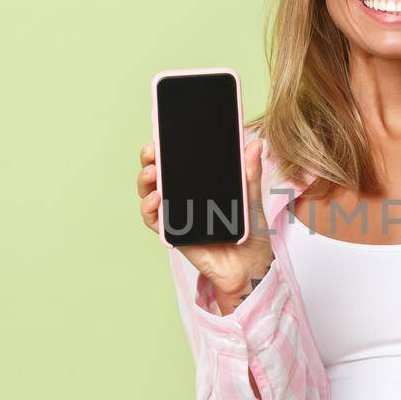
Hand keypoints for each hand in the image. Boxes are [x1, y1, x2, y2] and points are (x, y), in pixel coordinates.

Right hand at [138, 135, 275, 306]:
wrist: (250, 265)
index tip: (162, 133)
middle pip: (159, 174)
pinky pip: (154, 220)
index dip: (166, 148)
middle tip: (151, 150)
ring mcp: (177, 215)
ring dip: (145, 181)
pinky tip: (156, 199)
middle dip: (149, 159)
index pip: (178, 162)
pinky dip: (149, 208)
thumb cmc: (250, 232)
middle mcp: (184, 197)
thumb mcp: (252, 198)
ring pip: (151, 194)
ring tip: (152, 171)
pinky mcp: (174, 233)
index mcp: (200, 185)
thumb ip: (250, 173)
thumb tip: (255, 143)